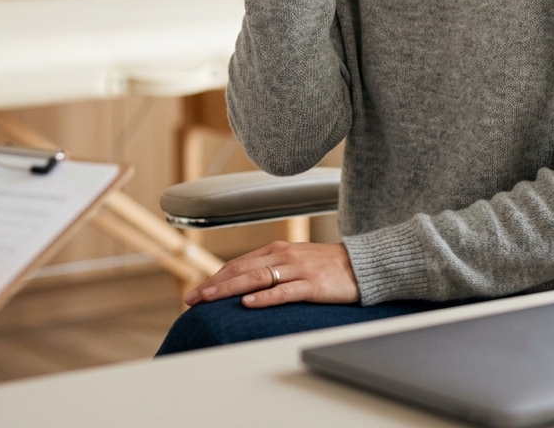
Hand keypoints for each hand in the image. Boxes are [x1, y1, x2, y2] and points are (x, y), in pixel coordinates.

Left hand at [183, 240, 358, 308]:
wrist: (361, 265)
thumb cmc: (327, 266)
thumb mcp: (296, 261)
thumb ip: (272, 269)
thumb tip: (244, 287)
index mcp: (278, 250)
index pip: (239, 263)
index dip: (216, 277)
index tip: (197, 292)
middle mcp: (284, 256)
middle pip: (242, 269)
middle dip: (214, 284)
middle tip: (193, 299)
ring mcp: (298, 270)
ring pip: (257, 278)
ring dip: (230, 289)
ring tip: (209, 299)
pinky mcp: (312, 285)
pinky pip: (285, 291)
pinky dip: (265, 297)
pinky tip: (248, 303)